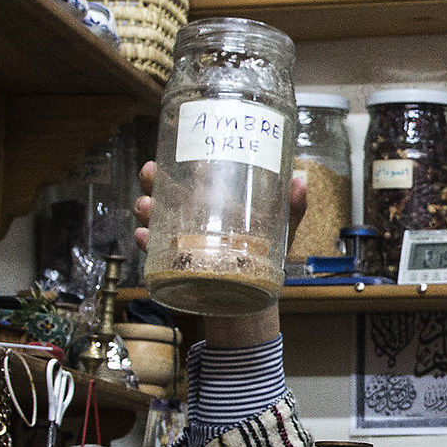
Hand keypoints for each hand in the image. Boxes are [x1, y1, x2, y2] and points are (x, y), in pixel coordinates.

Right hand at [132, 160, 306, 347]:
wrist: (249, 303)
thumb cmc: (263, 260)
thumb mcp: (281, 232)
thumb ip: (292, 208)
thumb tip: (301, 180)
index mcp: (216, 201)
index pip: (196, 172)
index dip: (186, 156)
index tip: (183, 142)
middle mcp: (193, 215)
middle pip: (166, 190)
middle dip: (153, 178)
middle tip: (150, 171)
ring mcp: (180, 239)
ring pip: (155, 217)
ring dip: (145, 208)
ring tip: (147, 206)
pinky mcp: (173, 264)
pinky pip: (154, 251)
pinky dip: (146, 243)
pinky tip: (144, 237)